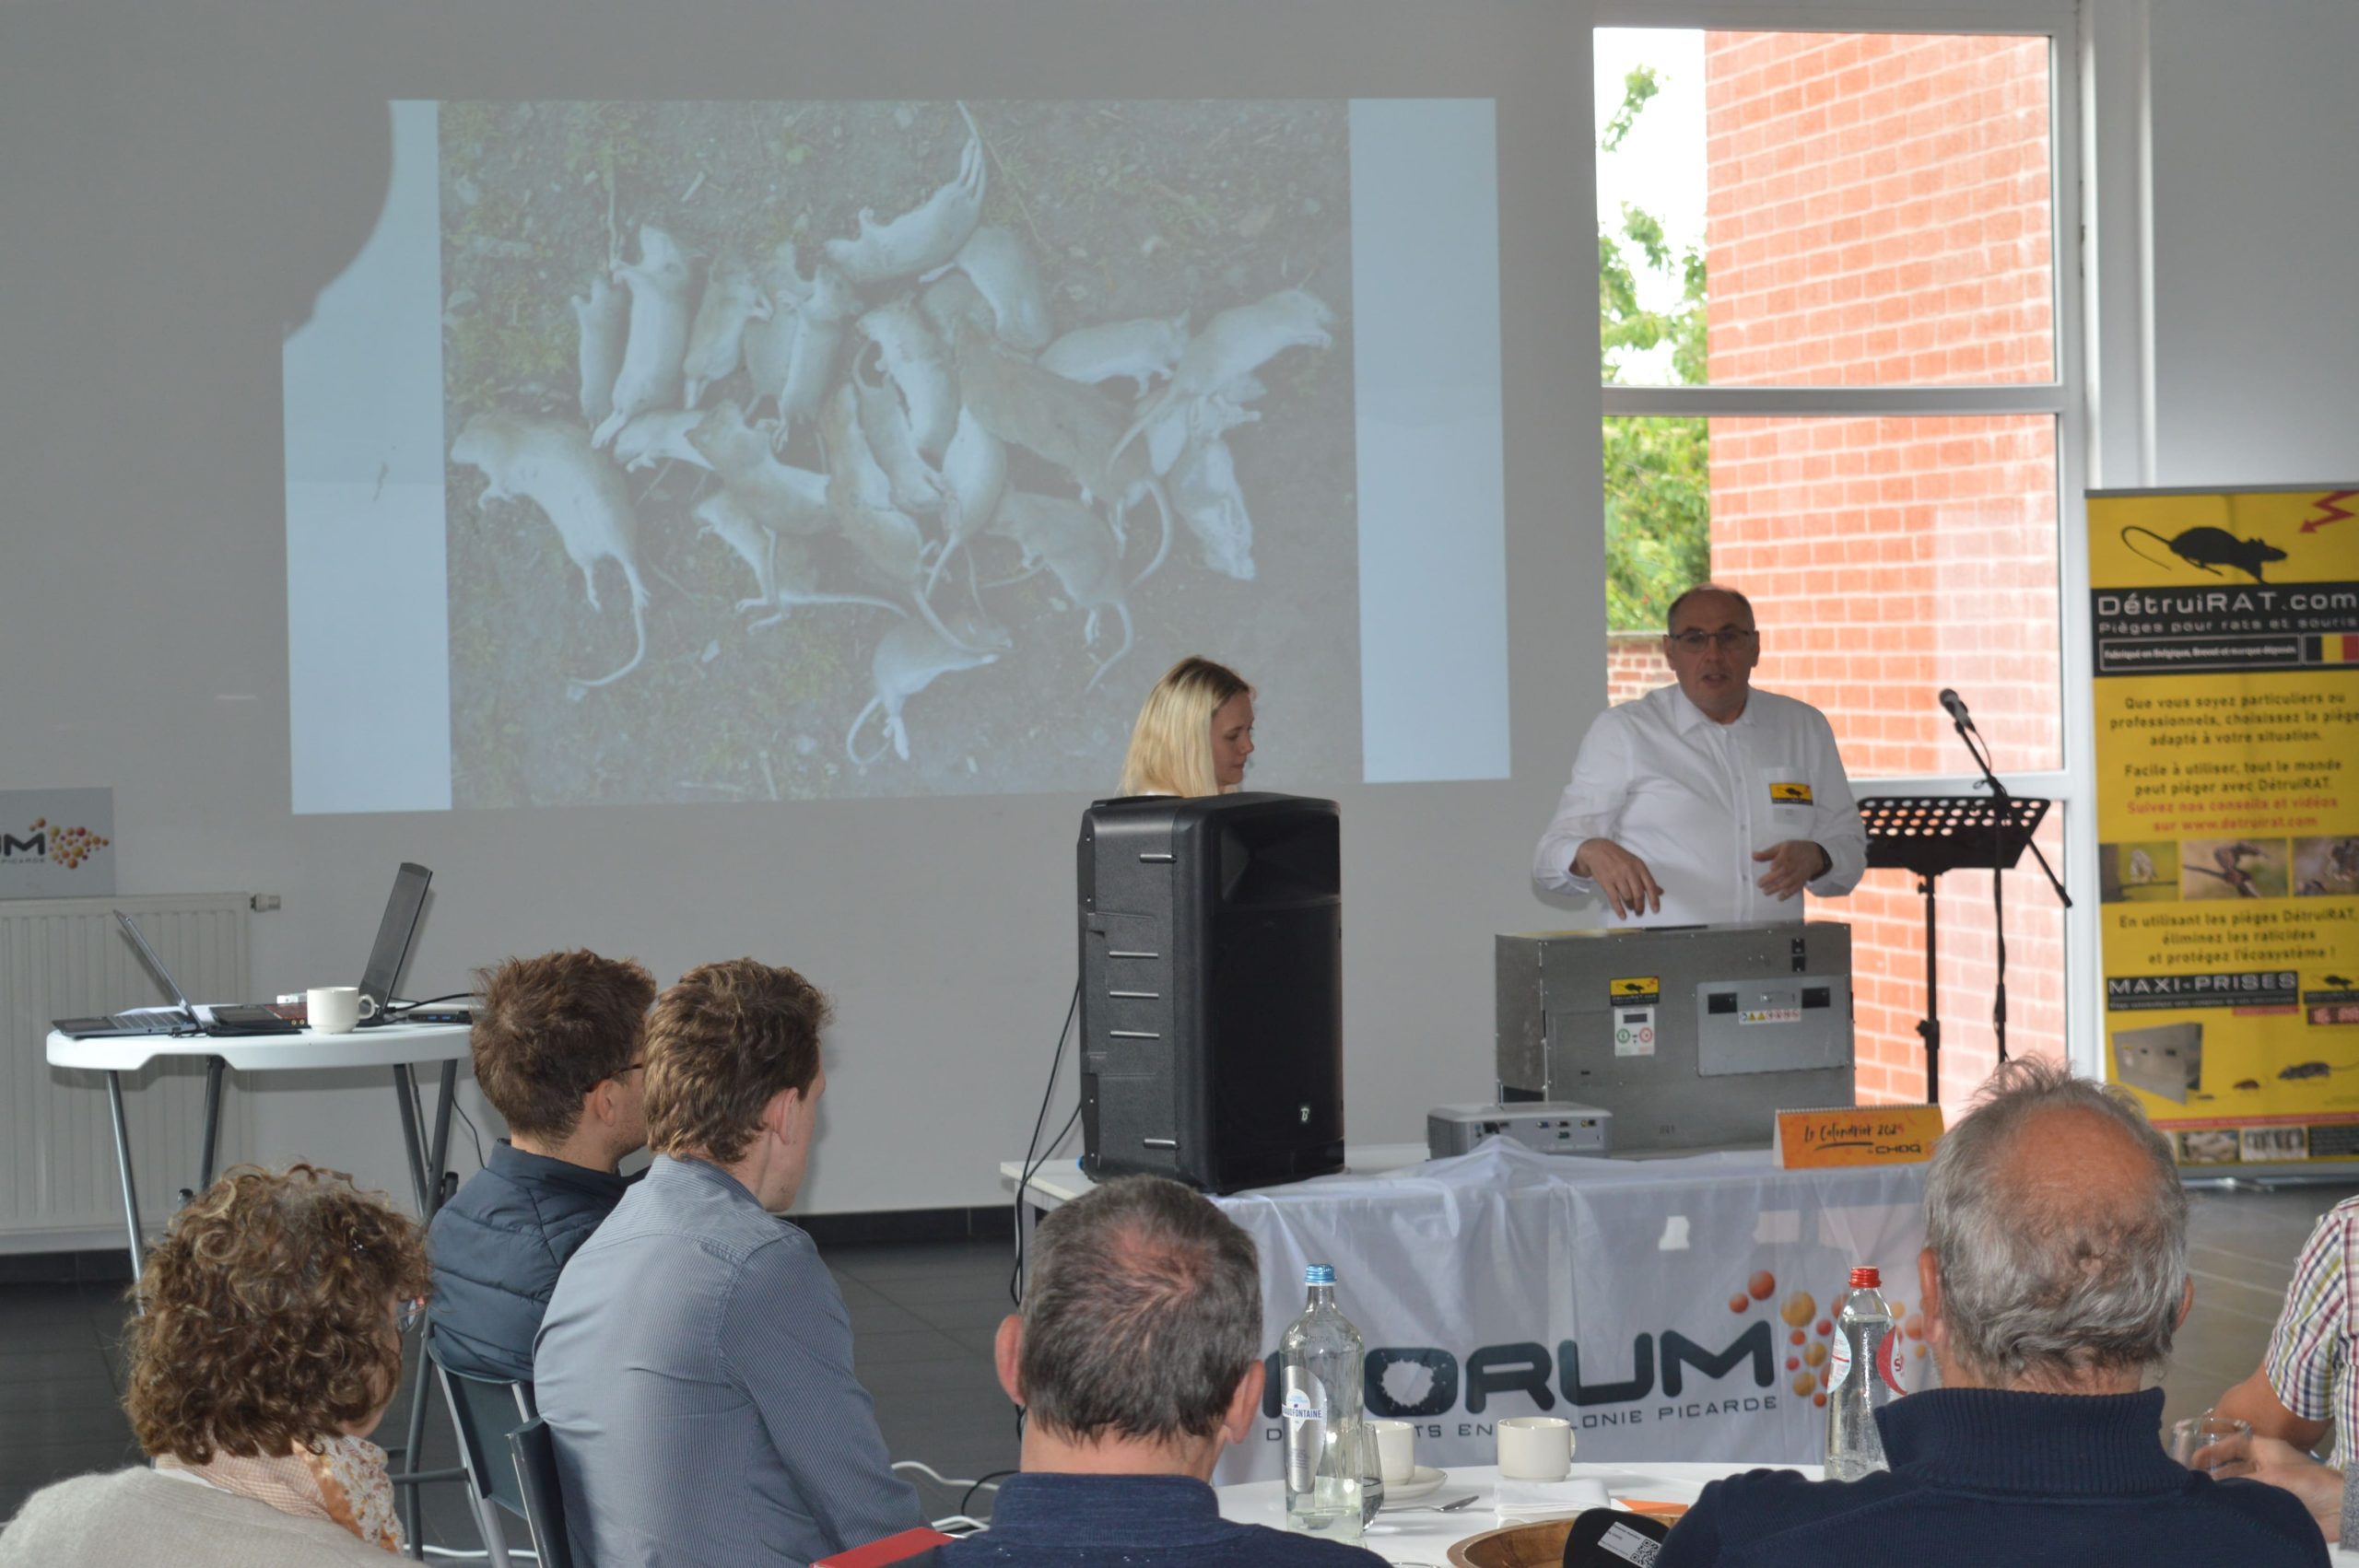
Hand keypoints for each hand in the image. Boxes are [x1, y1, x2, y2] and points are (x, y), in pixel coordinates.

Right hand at [1573, 838, 1661, 919]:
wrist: (1598, 850)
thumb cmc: (1619, 857)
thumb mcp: (1635, 863)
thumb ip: (1646, 878)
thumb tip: (1660, 891)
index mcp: (1639, 866)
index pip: (1650, 885)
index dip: (1654, 899)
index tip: (1656, 909)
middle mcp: (1629, 871)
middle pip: (1638, 893)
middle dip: (1640, 906)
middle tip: (1640, 911)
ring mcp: (1617, 876)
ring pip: (1627, 897)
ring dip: (1631, 906)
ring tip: (1631, 908)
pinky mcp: (1606, 882)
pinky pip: (1614, 899)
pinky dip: (1619, 909)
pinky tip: (1623, 915)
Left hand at [1753, 840, 1828, 900]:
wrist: (1813, 855)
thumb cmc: (1793, 850)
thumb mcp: (1781, 847)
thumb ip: (1767, 853)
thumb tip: (1753, 856)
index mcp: (1788, 852)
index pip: (1784, 858)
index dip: (1779, 862)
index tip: (1771, 868)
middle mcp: (1795, 863)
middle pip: (1784, 872)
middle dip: (1771, 879)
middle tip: (1759, 884)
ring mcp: (1799, 873)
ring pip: (1788, 882)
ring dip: (1777, 888)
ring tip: (1765, 892)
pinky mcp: (1802, 880)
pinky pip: (1796, 888)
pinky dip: (1788, 894)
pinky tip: (1779, 898)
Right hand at [2199, 1434, 2342, 1539]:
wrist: (2337, 1507)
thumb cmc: (2305, 1482)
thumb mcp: (2272, 1475)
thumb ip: (2242, 1480)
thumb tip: (2216, 1486)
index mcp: (2267, 1449)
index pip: (2234, 1444)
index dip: (2213, 1449)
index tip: (2193, 1458)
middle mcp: (2266, 1464)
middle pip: (2235, 1464)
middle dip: (2214, 1469)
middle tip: (2194, 1478)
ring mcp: (2271, 1483)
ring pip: (2241, 1482)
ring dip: (2224, 1486)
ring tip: (2205, 1494)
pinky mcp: (2275, 1502)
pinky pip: (2250, 1498)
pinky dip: (2237, 1500)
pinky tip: (2224, 1506)